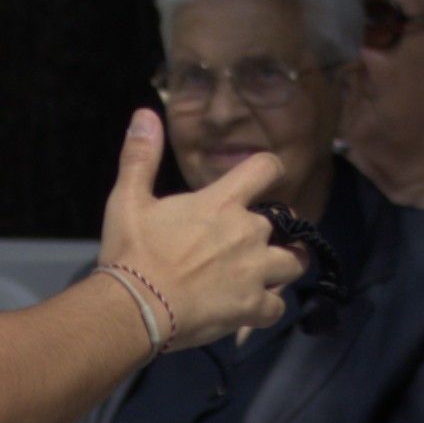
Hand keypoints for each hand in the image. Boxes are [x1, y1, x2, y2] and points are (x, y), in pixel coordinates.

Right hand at [94, 110, 305, 352]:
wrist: (134, 308)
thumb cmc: (132, 253)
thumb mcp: (128, 200)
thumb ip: (141, 156)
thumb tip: (144, 113)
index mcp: (222, 203)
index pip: (267, 168)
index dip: (272, 170)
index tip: (268, 181)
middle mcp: (247, 233)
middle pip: (289, 224)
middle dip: (278, 230)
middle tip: (256, 240)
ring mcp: (254, 272)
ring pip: (295, 264)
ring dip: (285, 265)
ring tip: (269, 272)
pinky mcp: (252, 307)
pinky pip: (278, 307)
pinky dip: (268, 308)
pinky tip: (250, 308)